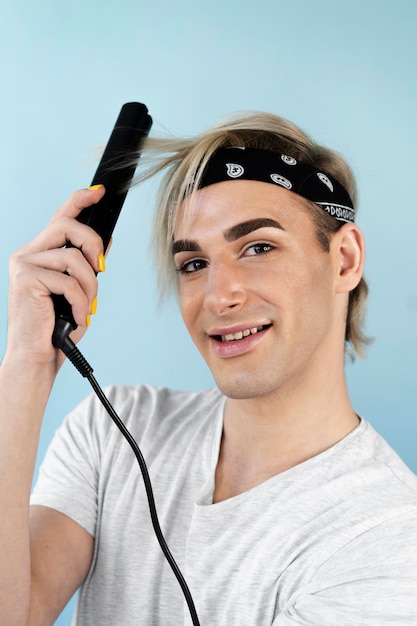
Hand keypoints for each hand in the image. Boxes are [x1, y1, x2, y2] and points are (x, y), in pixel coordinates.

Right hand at [5, 185, 105, 372]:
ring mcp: (24, 265)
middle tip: (102, 270)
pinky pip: (68, 281)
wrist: (38, 358)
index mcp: (39, 253)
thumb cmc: (57, 328)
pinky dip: (81, 302)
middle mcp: (28, 254)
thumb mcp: (79, 292)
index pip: (60, 217)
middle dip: (92, 244)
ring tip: (86, 308)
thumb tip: (106, 241)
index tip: (99, 192)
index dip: (79, 200)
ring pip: (73, 258)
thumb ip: (87, 266)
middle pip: (66, 224)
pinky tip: (78, 318)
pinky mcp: (26, 279)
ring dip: (90, 286)